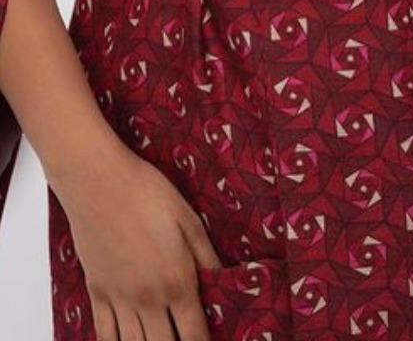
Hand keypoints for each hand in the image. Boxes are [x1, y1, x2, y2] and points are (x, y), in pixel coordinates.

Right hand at [53, 138, 221, 340]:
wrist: (98, 181)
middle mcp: (148, 298)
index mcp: (176, 281)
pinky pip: (104, 335)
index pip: (194, 335)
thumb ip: (206, 256)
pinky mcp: (96, 292)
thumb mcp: (188, 219)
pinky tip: (127, 340)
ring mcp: (118, 298)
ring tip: (159, 337)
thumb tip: (222, 282)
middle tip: (183, 336)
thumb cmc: (146, 192)